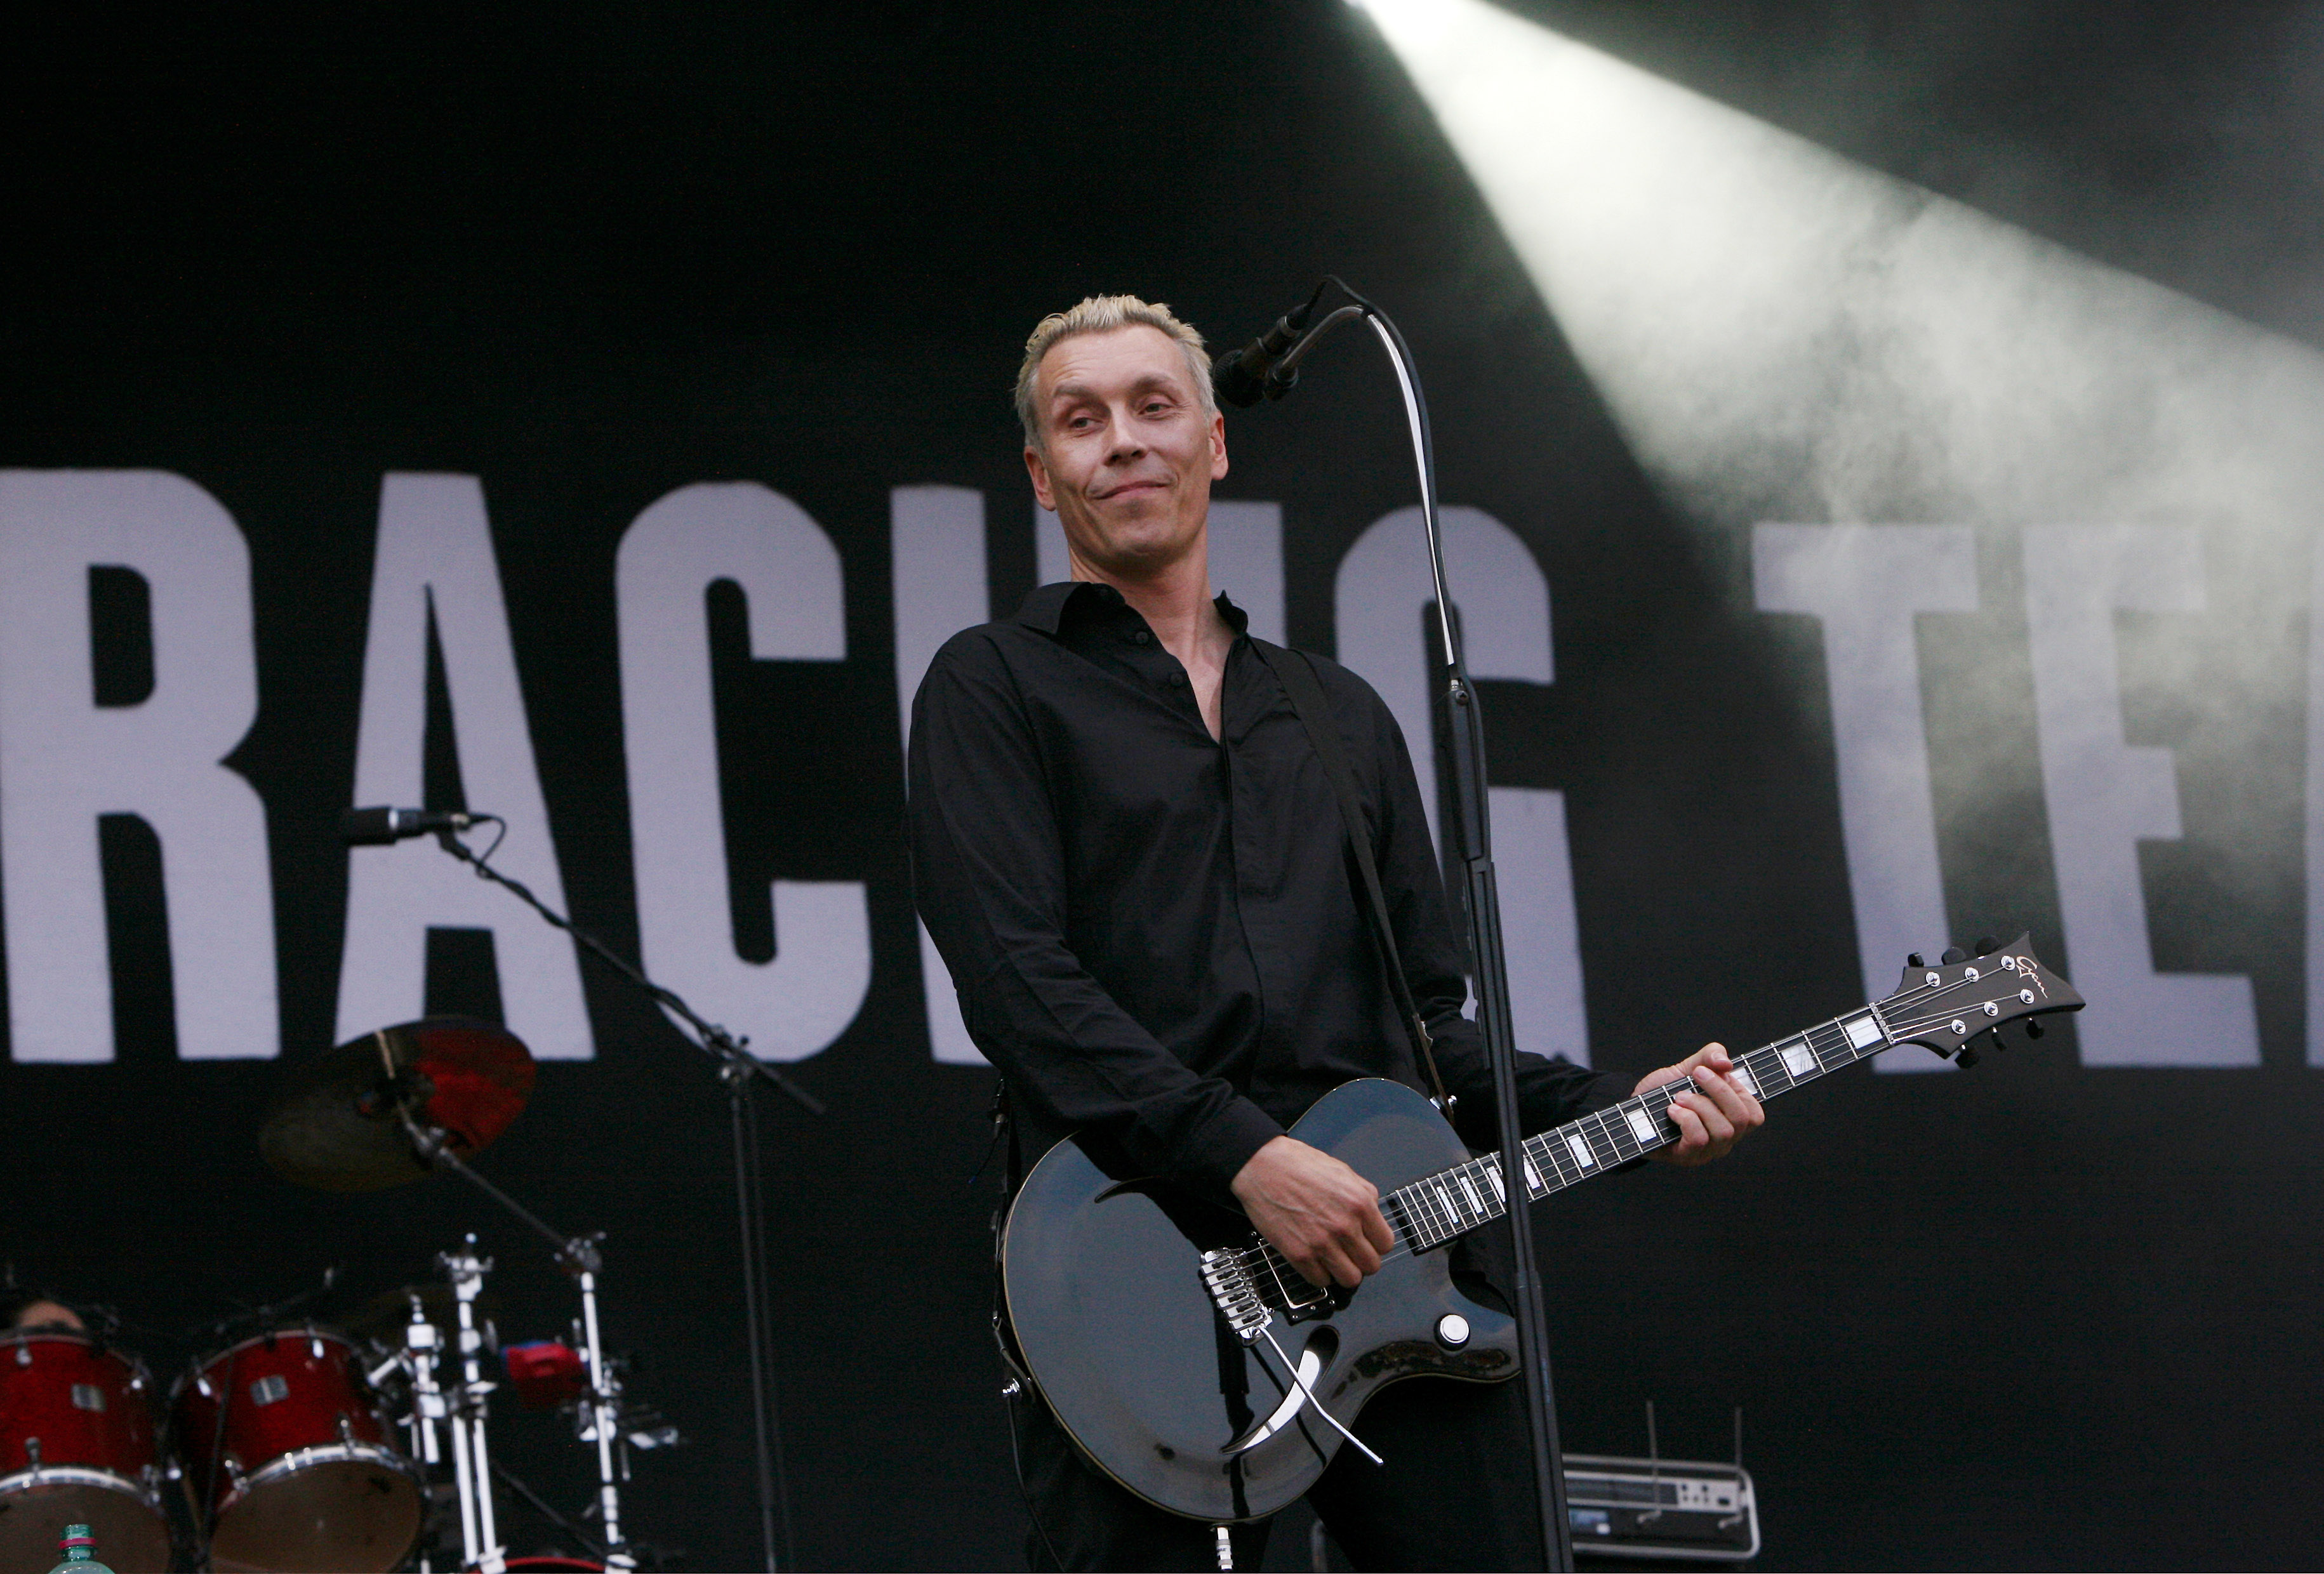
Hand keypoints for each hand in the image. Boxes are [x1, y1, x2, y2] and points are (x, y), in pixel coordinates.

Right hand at [1230, 1135, 1395, 1289]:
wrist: (1262, 1166)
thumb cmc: (1299, 1165)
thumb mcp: (1343, 1172)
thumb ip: (1364, 1196)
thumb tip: (1373, 1217)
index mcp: (1360, 1204)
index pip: (1385, 1244)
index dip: (1375, 1243)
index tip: (1366, 1241)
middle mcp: (1345, 1226)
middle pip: (1371, 1266)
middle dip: (1361, 1259)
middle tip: (1349, 1251)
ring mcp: (1322, 1243)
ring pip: (1350, 1279)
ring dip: (1342, 1271)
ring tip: (1332, 1258)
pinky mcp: (1299, 1255)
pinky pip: (1320, 1281)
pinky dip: (1319, 1273)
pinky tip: (1313, 1258)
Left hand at [1636, 1043, 1763, 1164]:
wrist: (1634, 1106)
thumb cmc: (1664, 1090)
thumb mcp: (1688, 1067)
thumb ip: (1710, 1056)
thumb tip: (1726, 1062)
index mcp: (1730, 1118)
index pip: (1754, 1113)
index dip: (1738, 1090)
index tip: (1714, 1071)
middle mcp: (1725, 1138)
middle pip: (1743, 1120)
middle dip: (1720, 1090)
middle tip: (1696, 1075)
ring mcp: (1708, 1150)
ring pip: (1722, 1131)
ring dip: (1699, 1105)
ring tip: (1679, 1096)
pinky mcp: (1688, 1156)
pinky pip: (1699, 1139)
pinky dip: (1686, 1118)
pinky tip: (1672, 1110)